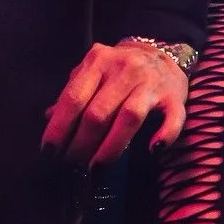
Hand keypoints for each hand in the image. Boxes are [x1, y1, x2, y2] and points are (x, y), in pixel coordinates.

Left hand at [41, 41, 188, 168]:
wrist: (162, 54)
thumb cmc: (119, 69)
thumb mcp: (93, 72)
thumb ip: (73, 92)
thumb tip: (48, 117)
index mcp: (98, 61)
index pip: (74, 98)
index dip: (59, 127)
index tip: (49, 152)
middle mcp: (124, 68)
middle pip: (98, 112)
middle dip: (81, 144)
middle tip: (72, 164)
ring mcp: (151, 82)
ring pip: (129, 117)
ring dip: (111, 147)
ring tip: (96, 169)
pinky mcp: (175, 96)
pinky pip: (173, 118)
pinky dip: (164, 135)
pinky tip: (152, 150)